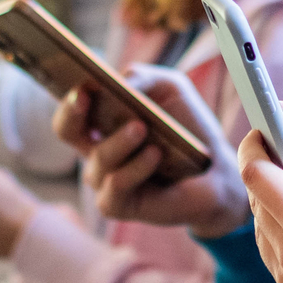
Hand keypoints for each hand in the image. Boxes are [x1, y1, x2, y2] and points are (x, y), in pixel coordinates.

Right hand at [51, 66, 250, 237]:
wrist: (216, 170)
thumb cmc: (187, 127)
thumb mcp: (170, 88)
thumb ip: (142, 76)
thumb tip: (118, 83)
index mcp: (102, 123)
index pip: (72, 110)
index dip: (69, 97)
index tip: (80, 85)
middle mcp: (96, 150)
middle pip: (66, 132)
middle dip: (71, 113)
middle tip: (84, 97)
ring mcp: (104, 180)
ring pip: (98, 159)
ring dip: (119, 141)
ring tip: (141, 128)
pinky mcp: (118, 205)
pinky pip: (116, 185)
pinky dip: (136, 168)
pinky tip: (155, 155)